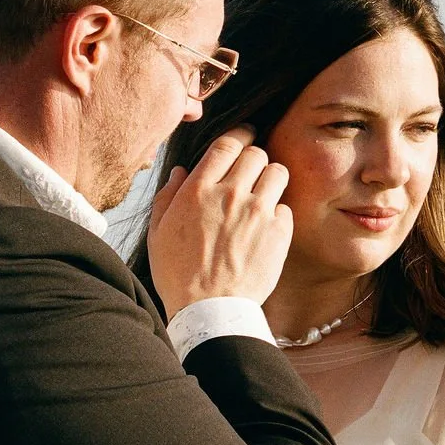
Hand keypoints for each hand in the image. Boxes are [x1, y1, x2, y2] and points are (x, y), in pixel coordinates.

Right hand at [146, 128, 292, 311]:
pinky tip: (266, 229)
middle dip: (255, 158)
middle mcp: (230, 194)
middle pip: (256, 153)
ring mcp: (257, 212)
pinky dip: (278, 214)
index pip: (227, 144)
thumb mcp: (159, 233)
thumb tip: (182, 171)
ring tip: (265, 195)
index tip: (245, 137)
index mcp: (199, 190)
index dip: (239, 135)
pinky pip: (286, 208)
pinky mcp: (278, 233)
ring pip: (278, 173)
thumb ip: (168, 197)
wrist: (209, 310)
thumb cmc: (179, 275)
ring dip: (271, 179)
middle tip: (253, 172)